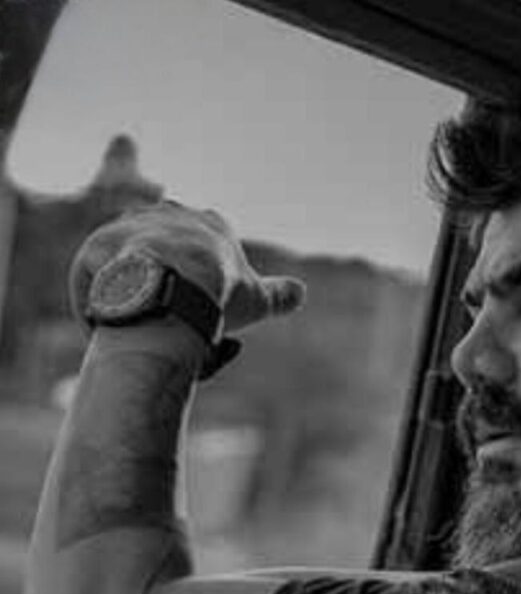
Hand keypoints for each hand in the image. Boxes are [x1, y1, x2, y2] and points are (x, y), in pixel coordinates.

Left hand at [69, 201, 305, 334]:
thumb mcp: (258, 299)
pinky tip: (112, 327)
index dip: (207, 272)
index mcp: (210, 224)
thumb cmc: (219, 292)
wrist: (173, 286)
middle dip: (167, 272)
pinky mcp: (98, 242)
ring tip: (140, 323)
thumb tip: (300, 293)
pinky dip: (101, 302)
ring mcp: (132, 224)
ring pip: (129, 259)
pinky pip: (95, 277)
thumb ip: (280, 295)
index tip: (205, 297)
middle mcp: (169, 214)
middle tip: (172, 308)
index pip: (207, 243)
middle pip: (166, 243)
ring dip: (132, 289)